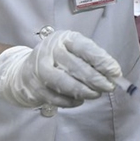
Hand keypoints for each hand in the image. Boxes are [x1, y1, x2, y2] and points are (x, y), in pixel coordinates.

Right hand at [0, 30, 121, 107]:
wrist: (24, 69)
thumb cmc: (58, 58)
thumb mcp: (73, 49)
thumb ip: (92, 58)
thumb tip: (113, 73)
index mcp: (64, 38)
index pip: (85, 48)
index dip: (102, 60)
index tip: (115, 71)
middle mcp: (50, 51)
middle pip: (76, 67)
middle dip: (96, 79)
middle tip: (109, 86)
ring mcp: (40, 70)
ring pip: (65, 83)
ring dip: (84, 91)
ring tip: (97, 94)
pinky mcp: (35, 88)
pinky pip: (56, 98)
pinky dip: (71, 101)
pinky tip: (80, 100)